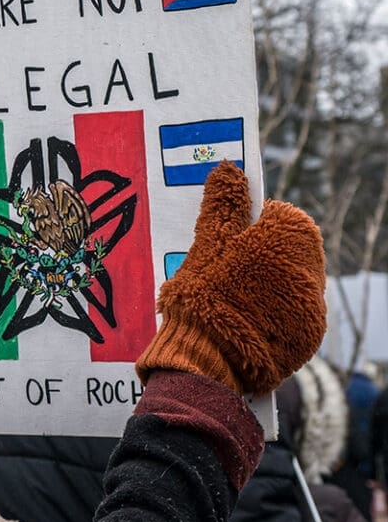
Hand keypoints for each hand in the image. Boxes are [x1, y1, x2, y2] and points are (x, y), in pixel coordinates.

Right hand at [136, 161, 325, 394]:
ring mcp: (314, 307)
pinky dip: (268, 316)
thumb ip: (223, 200)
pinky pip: (288, 317)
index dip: (246, 225)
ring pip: (286, 285)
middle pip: (283, 251)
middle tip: (221, 270)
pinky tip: (239, 321)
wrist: (211, 353)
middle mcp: (314, 268)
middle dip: (256, 256)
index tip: (224, 239)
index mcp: (295, 234)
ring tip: (227, 299)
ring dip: (262, 287)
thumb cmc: (207, 287)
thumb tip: (230, 168)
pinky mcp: (307, 339)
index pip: (276, 216)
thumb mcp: (209, 237)